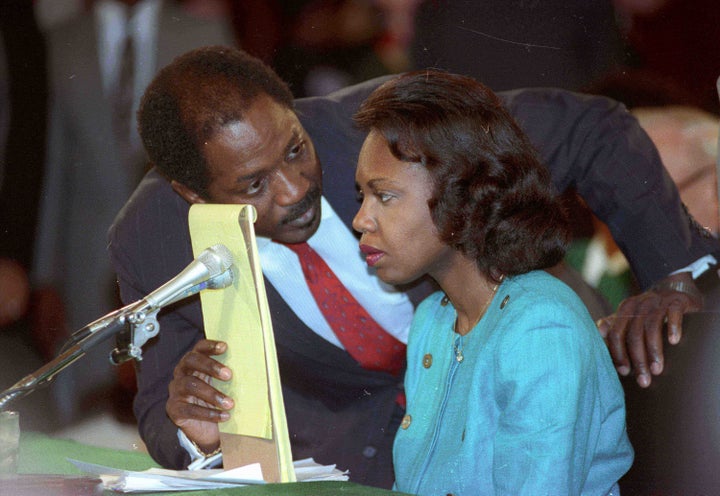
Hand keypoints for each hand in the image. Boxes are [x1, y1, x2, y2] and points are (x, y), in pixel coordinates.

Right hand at [166, 339, 233, 453]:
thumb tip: (253, 365)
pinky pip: (190, 409)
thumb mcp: (222, 385)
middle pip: (190, 361)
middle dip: (210, 366)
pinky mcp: (174, 409)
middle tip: (229, 375)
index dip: (210, 346)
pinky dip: (209, 413)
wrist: (205, 429)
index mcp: (194, 363)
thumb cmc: (216, 400)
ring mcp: (176, 391)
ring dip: (212, 394)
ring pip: (190, 385)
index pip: (198, 348)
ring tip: (230, 403)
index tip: (225, 347)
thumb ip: (228, 374)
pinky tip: (224, 416)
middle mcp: (182, 373)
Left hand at [597, 271, 701, 387]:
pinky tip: (674, 342)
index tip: (624, 372)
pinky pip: (673, 313)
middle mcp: (639, 304)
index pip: (616, 334)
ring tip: (657, 370)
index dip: (618, 353)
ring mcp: (658, 301)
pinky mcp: (677, 301)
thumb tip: (598, 333)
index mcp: (625, 310)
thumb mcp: (629, 317)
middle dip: (638, 359)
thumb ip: (613, 326)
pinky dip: (673, 327)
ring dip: (654, 351)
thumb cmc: (648, 311)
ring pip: (652, 327)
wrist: (673, 290)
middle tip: (644, 380)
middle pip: (634, 334)